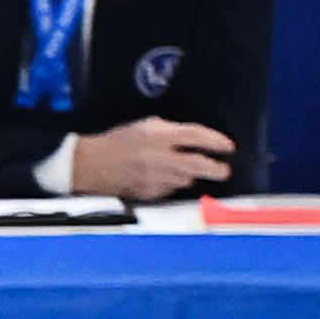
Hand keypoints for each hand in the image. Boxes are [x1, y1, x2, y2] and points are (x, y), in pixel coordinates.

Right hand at [68, 118, 233, 202]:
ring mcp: (156, 178)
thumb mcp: (146, 126)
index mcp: (161, 137)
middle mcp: (161, 158)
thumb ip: (172, 131)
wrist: (91, 165)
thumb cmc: (118, 142)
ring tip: (187, 170)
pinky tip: (164, 178)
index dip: (217, 142)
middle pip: (199, 165)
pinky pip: (170, 189)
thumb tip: (194, 140)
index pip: (198, 137)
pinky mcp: (150, 192)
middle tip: (224, 170)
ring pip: (186, 179)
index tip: (228, 147)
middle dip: (216, 168)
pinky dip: (172, 184)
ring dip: (190, 175)